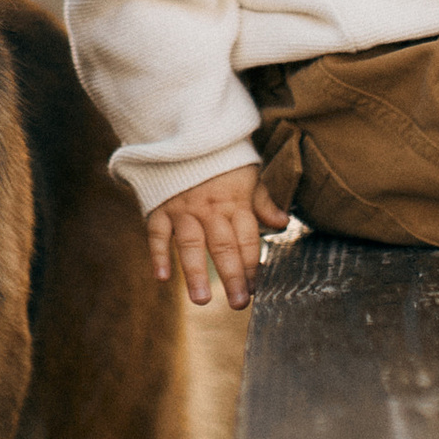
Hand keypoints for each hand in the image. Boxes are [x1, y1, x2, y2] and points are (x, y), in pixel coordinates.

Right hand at [148, 166, 288, 310]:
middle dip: (232, 276)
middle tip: (238, 303)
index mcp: (235, 202)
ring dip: (196, 272)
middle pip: (223, 246)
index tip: (256, 289)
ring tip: (201, 300)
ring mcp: (183, 209)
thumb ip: (263, 201)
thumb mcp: (248, 174)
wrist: (185, 135)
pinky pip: (156, 232)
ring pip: (191, 243)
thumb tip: (282, 223)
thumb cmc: (221, 161)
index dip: (252, 265)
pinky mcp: (160, 207)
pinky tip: (162, 277)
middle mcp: (210, 208)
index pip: (247, 239)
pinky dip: (158, 253)